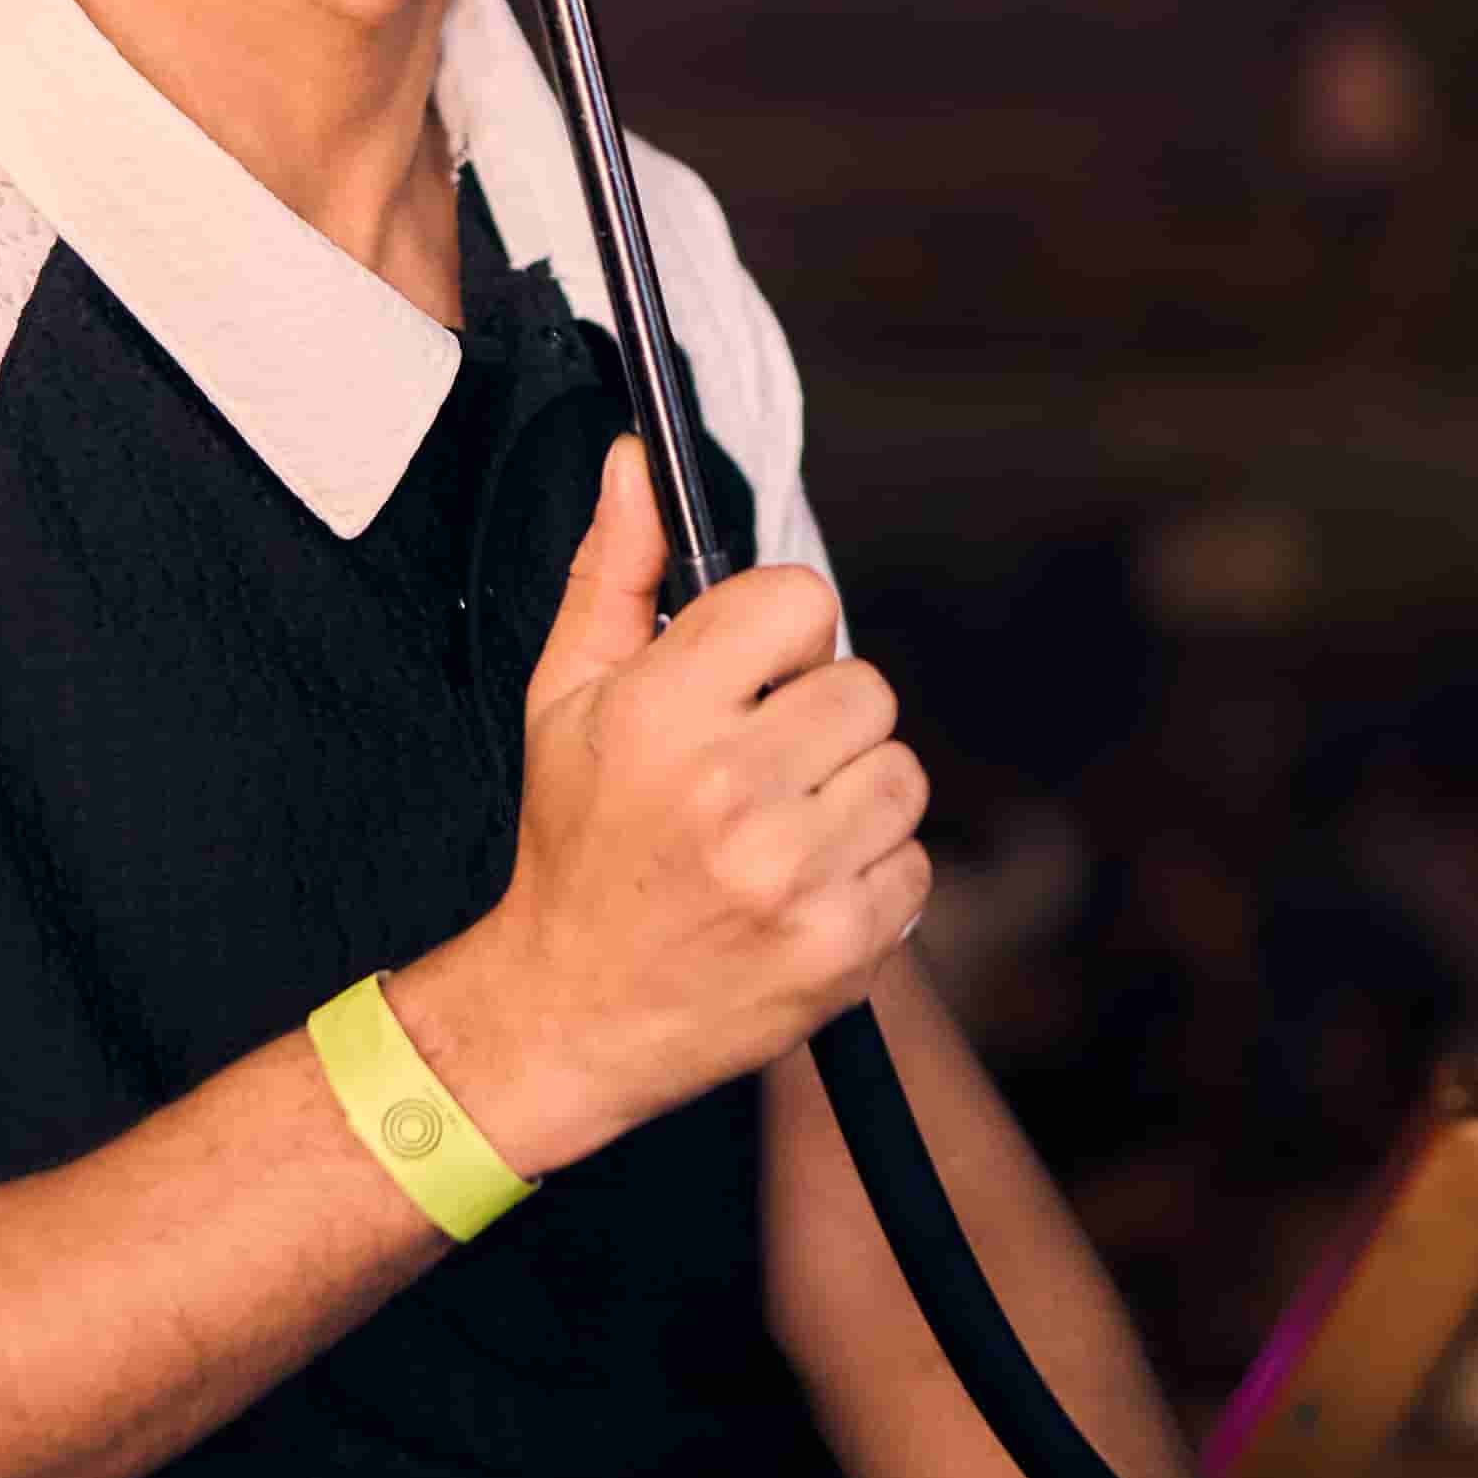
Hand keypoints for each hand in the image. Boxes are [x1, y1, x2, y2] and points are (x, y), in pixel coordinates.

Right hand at [402, 437, 928, 1174]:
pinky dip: (869, 876)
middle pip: (863, 687)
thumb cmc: (575, 847)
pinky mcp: (839, 946)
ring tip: (780, 829)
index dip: (782, 635)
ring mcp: (790, 875)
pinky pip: (913, 864)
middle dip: (819, 719)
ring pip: (899, 772)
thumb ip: (611, 573)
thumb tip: (639, 465)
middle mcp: (728, 791)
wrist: (572, 1012)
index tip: (754, 675)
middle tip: (760, 765)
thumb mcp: (565, 699)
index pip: (799, 600)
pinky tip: (800, 889)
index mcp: (660, 714)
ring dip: (853, 795)